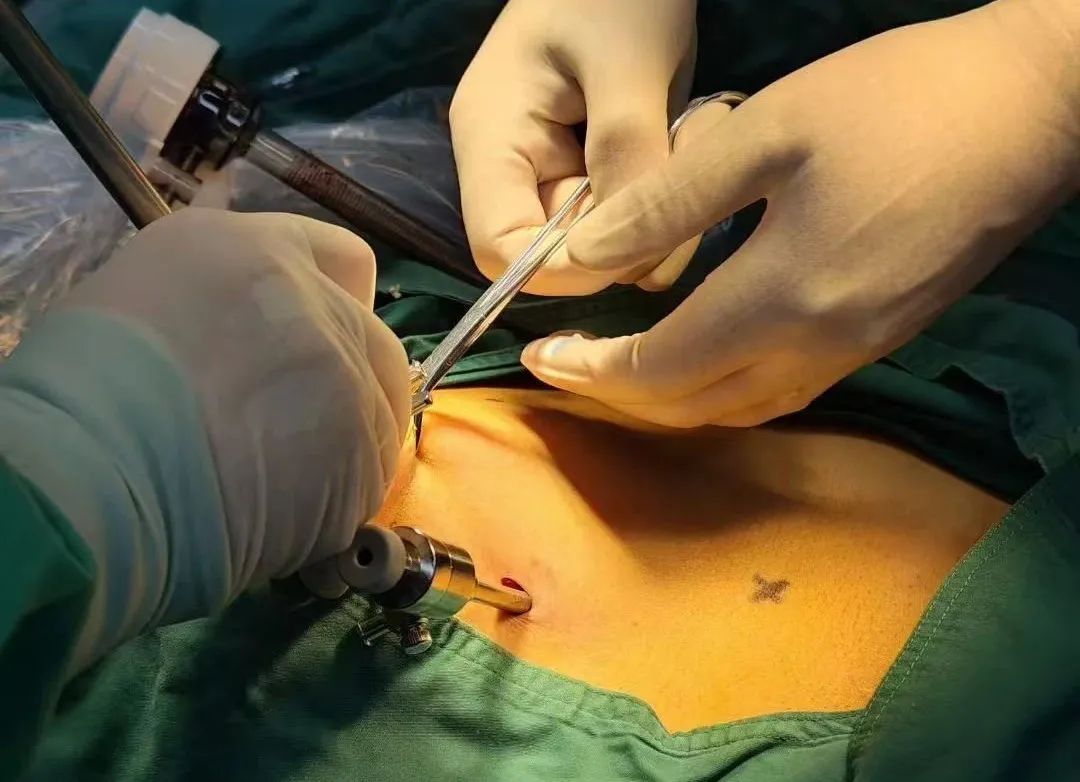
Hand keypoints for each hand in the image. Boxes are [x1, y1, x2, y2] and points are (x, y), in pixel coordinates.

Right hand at [0, 209, 408, 661]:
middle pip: (374, 345)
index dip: (339, 301)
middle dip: (346, 387)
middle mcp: (320, 305)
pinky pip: (366, 485)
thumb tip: (249, 339)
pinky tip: (280, 522)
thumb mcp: (147, 299)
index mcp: (258, 253)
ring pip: (378, 419)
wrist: (88, 472)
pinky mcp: (364, 457)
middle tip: (287, 432)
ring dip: (341, 452)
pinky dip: (335, 507)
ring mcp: (351, 381)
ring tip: (270, 488)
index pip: (343, 260)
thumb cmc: (85, 387)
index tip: (319, 339)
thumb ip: (224, 305)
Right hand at [450, 0, 697, 294]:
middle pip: (559, 249)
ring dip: (662, 206)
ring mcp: (555, 163)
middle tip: (692, 168)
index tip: (637, 248)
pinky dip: (669, 184)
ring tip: (699, 130)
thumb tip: (631, 254)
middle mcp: (514, 165)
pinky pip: (629, 203)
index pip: (500, 251)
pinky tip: (696, 130)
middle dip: (631, 230)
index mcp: (492, 139)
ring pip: (605, 232)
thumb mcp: (628, 63)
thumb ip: (625, 157)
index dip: (562, 269)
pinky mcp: (594, 159)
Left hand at [521, 0, 1079, 426]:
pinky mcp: (882, 337)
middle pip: (695, 407)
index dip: (591, 370)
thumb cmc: (894, 103)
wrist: (1029, 108)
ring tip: (620, 368)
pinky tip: (702, 356)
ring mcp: (856, 350)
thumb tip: (583, 251)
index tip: (541, 356)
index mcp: (782, 299)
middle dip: (619, 396)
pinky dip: (723, 389)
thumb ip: (667, 202)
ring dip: (671, 401)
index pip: (660, 369)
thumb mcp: (766, 132)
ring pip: (739, 409)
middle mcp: (818, 348)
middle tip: (566, 365)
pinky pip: (782, 391)